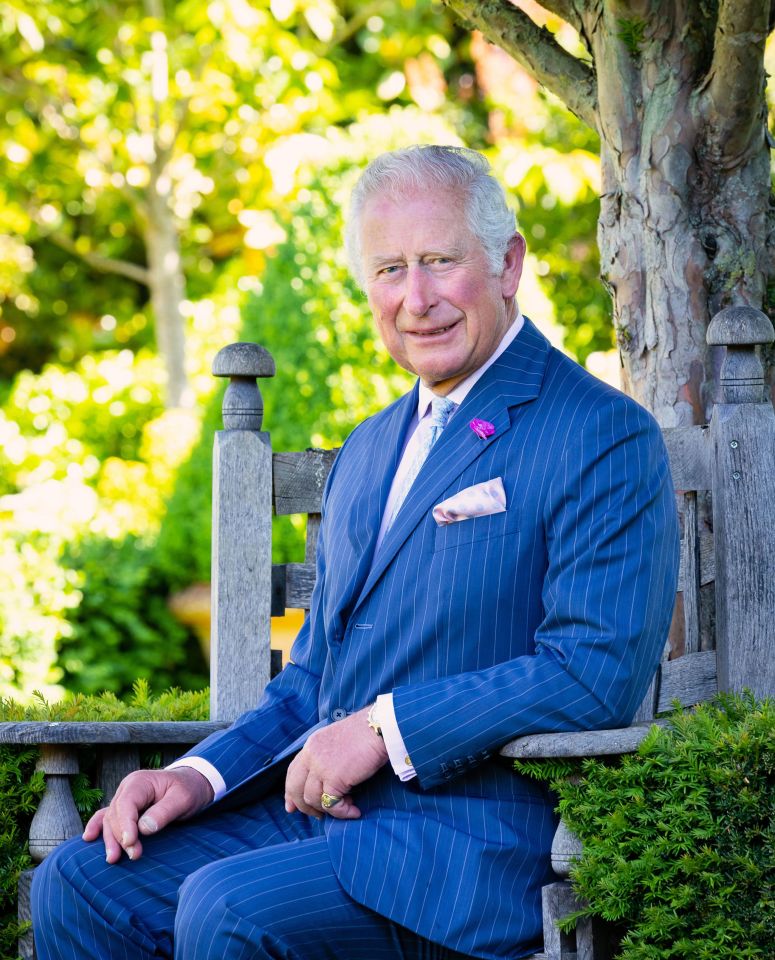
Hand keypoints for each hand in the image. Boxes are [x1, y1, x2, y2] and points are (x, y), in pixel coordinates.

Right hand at [82, 766, 213, 862]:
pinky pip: (107, 818)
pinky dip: (97, 827)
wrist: (193, 784)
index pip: (126, 804)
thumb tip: (143, 828)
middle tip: (134, 855)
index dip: (125, 825)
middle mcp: (127, 789)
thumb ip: (164, 812)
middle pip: (115, 815)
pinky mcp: (125, 809)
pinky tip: (88, 838)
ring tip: (114, 859)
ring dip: (110, 839)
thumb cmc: (189, 789)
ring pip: (109, 820)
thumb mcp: (183, 798)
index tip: (131, 843)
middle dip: (121, 837)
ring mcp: (124, 798)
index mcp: (140, 782)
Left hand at [284, 706, 387, 819]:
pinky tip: (354, 811)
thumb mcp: (337, 740)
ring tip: (347, 807)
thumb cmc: (365, 733)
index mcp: (312, 745)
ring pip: (311, 799)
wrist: (378, 728)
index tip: (292, 805)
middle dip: (303, 806)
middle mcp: (311, 755)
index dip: (290, 790)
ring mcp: (321, 767)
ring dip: (328, 810)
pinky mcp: (334, 779)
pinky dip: (342, 812)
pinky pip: (331, 804)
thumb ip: (327, 756)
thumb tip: (327, 776)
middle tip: (317, 816)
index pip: (293, 771)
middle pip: (295, 788)